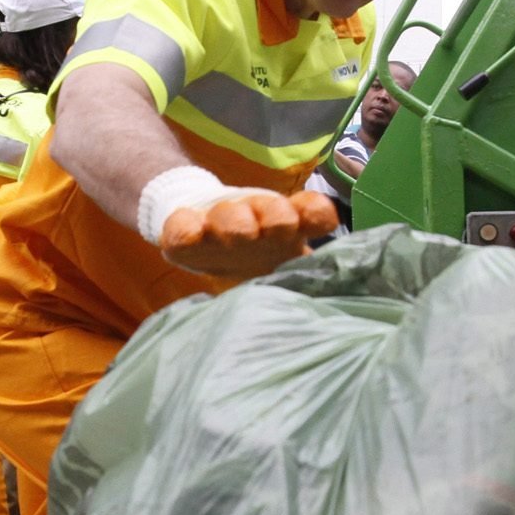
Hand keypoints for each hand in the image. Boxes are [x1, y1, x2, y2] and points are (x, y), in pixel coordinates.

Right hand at [159, 191, 336, 277]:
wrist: (200, 230)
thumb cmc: (253, 250)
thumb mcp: (282, 261)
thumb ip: (306, 274)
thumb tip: (332, 304)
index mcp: (286, 224)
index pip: (310, 212)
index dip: (314, 212)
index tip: (314, 218)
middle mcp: (256, 217)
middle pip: (270, 210)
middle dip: (276, 216)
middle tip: (279, 227)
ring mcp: (219, 222)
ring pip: (229, 215)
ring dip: (237, 220)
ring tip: (240, 233)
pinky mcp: (184, 231)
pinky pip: (182, 228)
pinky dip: (186, 230)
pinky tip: (191, 234)